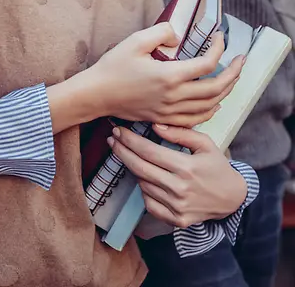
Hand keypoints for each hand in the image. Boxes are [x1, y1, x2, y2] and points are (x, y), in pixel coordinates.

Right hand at [89, 26, 242, 125]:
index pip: (207, 65)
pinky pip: (196, 119)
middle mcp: (174, 96)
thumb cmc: (113, 67)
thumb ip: (161, 32)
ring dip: (226, 92)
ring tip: (232, 78)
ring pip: (210, 106)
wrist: (97, 95)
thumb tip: (178, 35)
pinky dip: (210, 110)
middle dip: (234, 74)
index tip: (220, 38)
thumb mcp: (135, 41)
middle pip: (216, 88)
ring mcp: (171, 110)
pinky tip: (214, 103)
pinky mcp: (165, 118)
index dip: (219, 50)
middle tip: (241, 61)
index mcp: (169, 75)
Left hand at [108, 124, 248, 227]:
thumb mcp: (205, 144)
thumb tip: (155, 125)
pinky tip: (145, 179)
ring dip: (133, 169)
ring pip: (143, 185)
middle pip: (140, 168)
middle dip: (122, 151)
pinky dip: (144, 190)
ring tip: (130, 156)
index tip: (118, 130)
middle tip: (112, 139)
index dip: (130, 140)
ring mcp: (177, 207)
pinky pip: (149, 204)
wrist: (233, 199)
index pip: (149, 151)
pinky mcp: (176, 220)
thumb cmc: (217, 167)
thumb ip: (181, 133)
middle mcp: (180, 189)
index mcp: (186, 167)